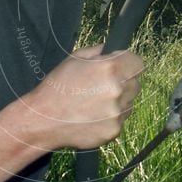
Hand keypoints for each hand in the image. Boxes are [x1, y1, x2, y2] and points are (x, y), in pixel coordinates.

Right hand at [29, 45, 143, 149]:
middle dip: (124, 82)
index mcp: (110, 69)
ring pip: (129, 102)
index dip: (128, 63)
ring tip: (94, 103)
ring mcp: (117, 113)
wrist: (43, 120)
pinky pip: (121, 120)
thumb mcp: (74, 58)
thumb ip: (98, 51)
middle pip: (136, 83)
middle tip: (103, 86)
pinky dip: (111, 118)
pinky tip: (93, 117)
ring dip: (119, 101)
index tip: (120, 66)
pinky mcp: (114, 131)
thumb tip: (114, 51)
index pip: (138, 62)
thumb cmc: (57, 86)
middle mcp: (117, 90)